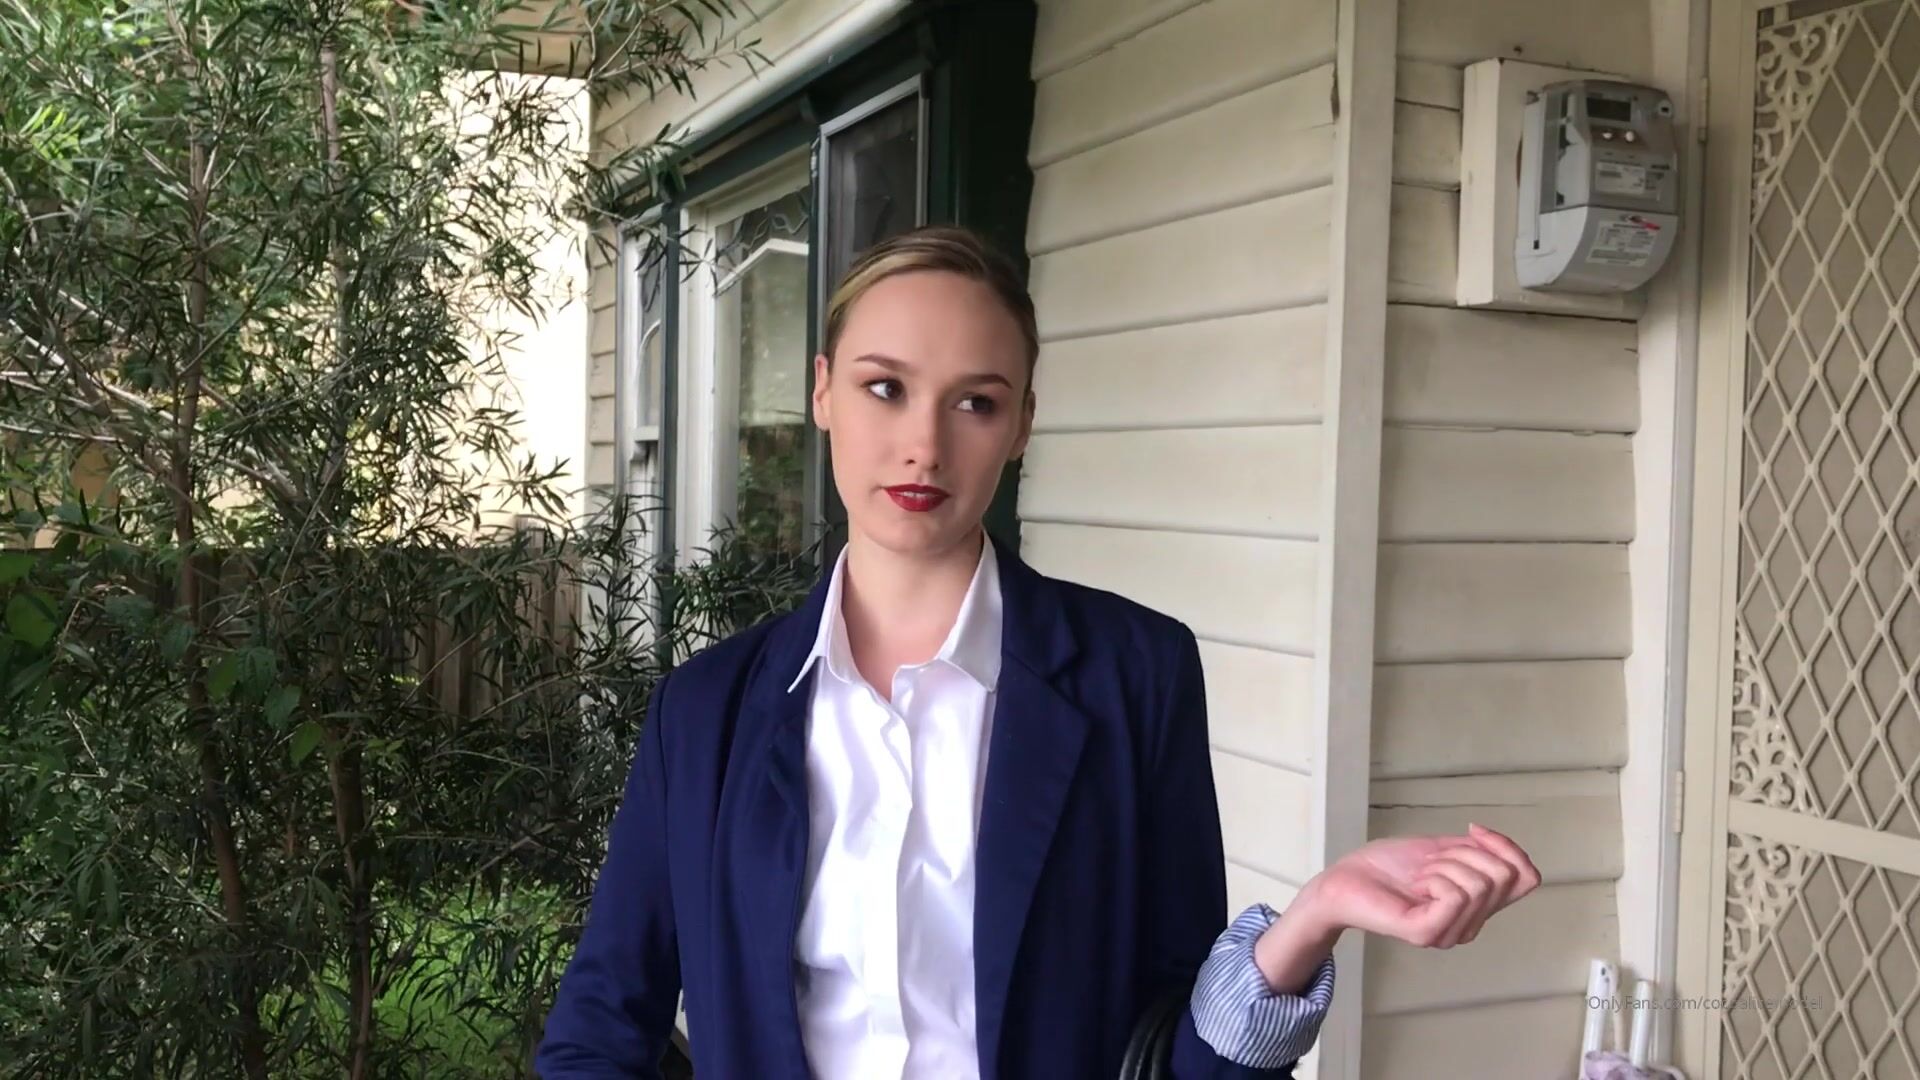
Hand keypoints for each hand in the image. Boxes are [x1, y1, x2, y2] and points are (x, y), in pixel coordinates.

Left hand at [1251, 823, 1541, 993]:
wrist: (1345, 879)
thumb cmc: (1388, 866)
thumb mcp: (1443, 850)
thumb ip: (1479, 852)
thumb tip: (1501, 846)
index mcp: (1478, 907)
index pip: (1527, 878)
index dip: (1508, 847)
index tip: (1473, 829)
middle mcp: (1470, 926)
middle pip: (1503, 876)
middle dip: (1465, 852)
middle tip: (1430, 861)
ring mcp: (1450, 932)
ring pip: (1479, 883)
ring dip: (1444, 863)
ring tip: (1418, 874)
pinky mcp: (1427, 933)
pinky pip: (1456, 895)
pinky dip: (1435, 876)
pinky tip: (1415, 884)